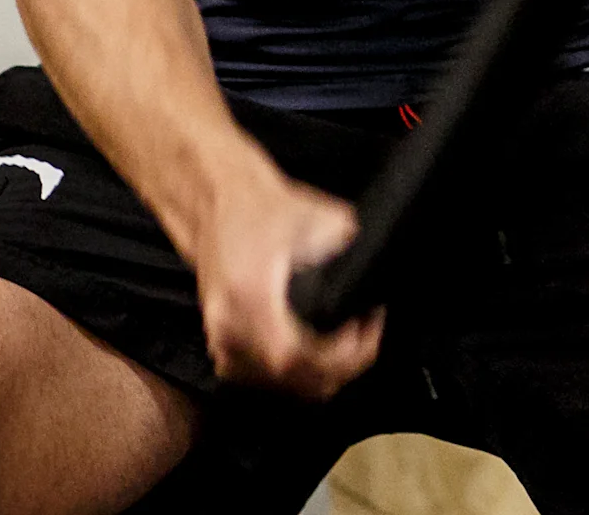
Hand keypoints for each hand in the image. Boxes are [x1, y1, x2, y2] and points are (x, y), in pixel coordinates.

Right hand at [191, 165, 383, 399]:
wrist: (215, 204)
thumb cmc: (259, 207)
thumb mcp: (317, 217)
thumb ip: (347, 246)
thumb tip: (374, 262)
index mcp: (250, 297)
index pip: (293, 357)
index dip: (337, 357)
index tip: (365, 330)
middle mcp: (230, 326)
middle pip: (290, 380)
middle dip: (338, 366)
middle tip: (365, 334)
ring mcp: (221, 338)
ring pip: (277, 385)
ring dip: (316, 373)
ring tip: (346, 341)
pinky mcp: (220, 341)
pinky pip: (260, 378)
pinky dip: (291, 374)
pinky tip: (314, 352)